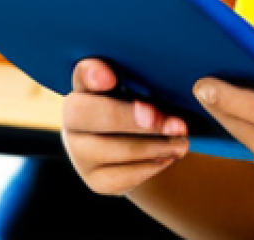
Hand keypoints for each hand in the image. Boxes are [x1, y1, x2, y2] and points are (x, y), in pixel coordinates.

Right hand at [62, 58, 190, 195]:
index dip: (93, 74)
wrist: (133, 140)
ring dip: (154, 146)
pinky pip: (123, 176)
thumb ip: (142, 80)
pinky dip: (150, 166)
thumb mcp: (138, 86)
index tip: (110, 78)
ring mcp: (79, 153)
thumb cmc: (138, 102)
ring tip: (181, 143)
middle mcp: (72, 118)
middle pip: (94, 116)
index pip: (81, 74)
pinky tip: (168, 157)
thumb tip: (170, 93)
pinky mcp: (95, 180)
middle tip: (173, 123)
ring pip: (114, 150)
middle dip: (134, 119)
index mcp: (85, 85)